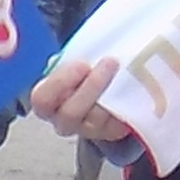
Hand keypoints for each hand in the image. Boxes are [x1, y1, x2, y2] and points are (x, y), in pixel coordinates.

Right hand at [30, 56, 148, 159]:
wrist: (102, 90)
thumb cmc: (80, 72)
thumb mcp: (71, 60)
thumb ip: (70, 55)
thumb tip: (85, 46)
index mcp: (47, 100)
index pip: (43, 98)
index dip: (60, 83)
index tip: (82, 64)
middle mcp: (63, 120)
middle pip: (71, 113)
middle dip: (91, 87)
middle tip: (109, 63)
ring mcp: (87, 130)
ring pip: (96, 119)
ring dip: (112, 93)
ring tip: (126, 71)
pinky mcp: (110, 133)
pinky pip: (118, 123)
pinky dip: (128, 104)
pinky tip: (136, 86)